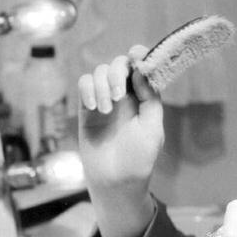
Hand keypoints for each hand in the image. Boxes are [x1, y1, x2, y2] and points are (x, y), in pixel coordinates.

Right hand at [78, 47, 164, 191]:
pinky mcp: (86, 109)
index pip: (140, 68)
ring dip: (101, 85)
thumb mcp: (152, 128)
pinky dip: (87, 89)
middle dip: (116, 73)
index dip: (139, 55)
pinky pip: (84, 84)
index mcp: (143, 98)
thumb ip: (150, 98)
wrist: (116, 181)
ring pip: (99, 72)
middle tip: (117, 95)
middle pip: (118, 64)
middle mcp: (124, 96)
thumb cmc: (139, 158)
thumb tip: (140, 71)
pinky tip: (93, 107)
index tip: (137, 55)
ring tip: (105, 110)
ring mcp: (104, 100)